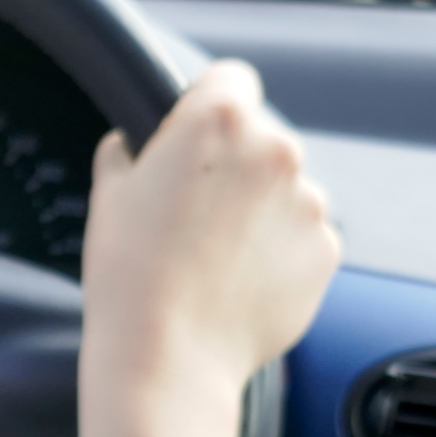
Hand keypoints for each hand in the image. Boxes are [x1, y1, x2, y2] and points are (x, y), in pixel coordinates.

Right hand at [77, 61, 340, 436]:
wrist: (167, 358)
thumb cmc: (130, 276)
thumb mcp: (109, 195)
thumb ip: (129, 150)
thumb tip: (135, 143)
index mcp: (218, 122)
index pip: (232, 78)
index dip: (212, 104)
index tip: (199, 135)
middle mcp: (276, 150)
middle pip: (262, 140)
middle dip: (237, 167)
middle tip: (196, 215)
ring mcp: (309, 202)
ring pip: (287, 191)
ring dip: (262, 213)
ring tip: (217, 259)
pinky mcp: (326, 250)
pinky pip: (303, 238)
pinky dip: (281, 254)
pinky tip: (240, 283)